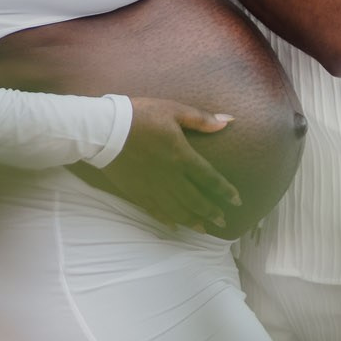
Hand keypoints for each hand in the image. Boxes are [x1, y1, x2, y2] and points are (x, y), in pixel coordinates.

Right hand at [96, 96, 241, 231]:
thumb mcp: (174, 110)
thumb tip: (228, 121)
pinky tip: (174, 227)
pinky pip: (154, 210)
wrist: (104, 130)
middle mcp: (170, 176)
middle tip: (223, 222)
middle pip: (195, 199)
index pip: (209, 178)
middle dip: (211, 212)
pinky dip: (166, 220)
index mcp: (182, 156)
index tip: (236, 201)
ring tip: (204, 230)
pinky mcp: (136, 191)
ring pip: (177, 209)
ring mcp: (152, 186)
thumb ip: (201, 119)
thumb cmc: (141, 116)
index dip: (224, 191)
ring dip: (192, 220)